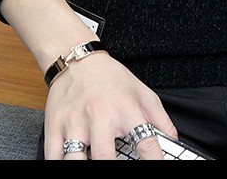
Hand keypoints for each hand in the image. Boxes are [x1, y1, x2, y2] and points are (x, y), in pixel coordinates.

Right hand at [44, 52, 176, 159]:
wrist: (77, 58)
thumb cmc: (111, 78)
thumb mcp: (142, 92)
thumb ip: (160, 119)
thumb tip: (173, 141)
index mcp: (126, 109)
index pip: (146, 143)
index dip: (154, 161)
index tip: (155, 168)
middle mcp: (100, 115)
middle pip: (105, 157)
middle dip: (111, 168)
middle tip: (116, 168)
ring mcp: (75, 122)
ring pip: (75, 160)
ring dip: (83, 166)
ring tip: (92, 163)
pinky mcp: (55, 126)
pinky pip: (53, 156)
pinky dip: (60, 163)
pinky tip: (70, 162)